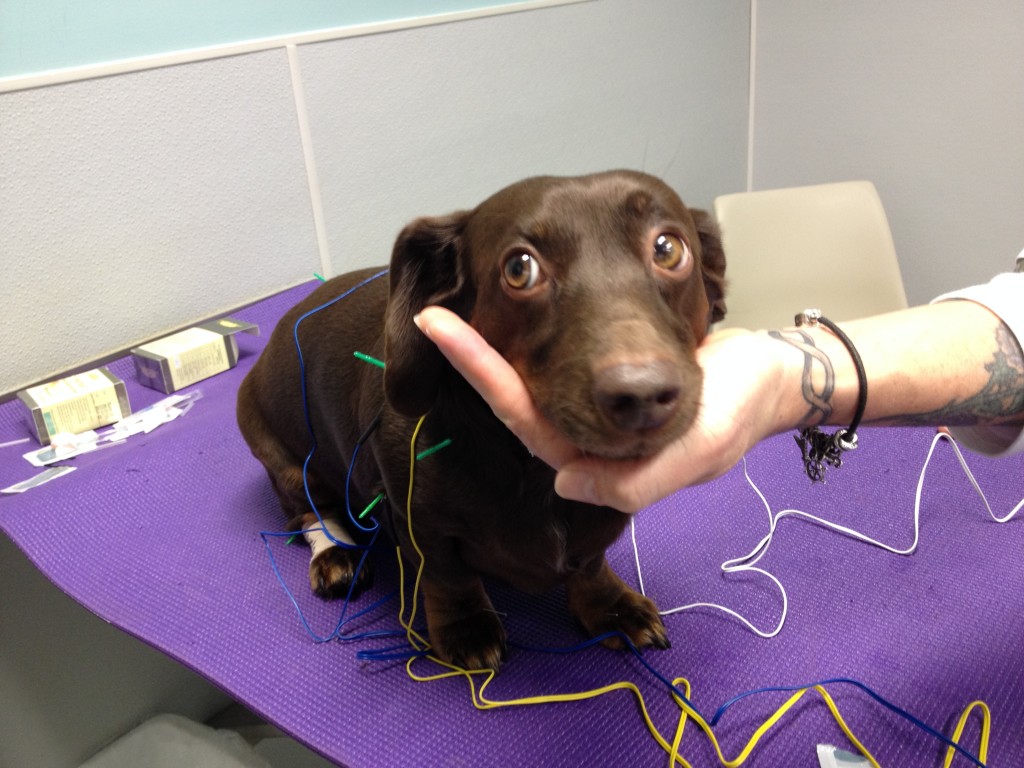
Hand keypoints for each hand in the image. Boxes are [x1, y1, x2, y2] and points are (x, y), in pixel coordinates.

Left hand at [414, 308, 788, 512]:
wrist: (769, 376)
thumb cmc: (739, 416)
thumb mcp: (698, 452)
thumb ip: (636, 481)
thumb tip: (566, 483)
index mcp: (599, 459)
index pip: (528, 418)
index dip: (483, 374)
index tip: (443, 330)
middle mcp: (588, 435)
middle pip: (520, 395)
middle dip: (476, 355)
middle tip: (433, 310)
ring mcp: (595, 406)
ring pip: (536, 376)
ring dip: (498, 344)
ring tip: (458, 306)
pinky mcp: (607, 378)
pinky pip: (561, 359)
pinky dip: (535, 335)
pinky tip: (516, 311)